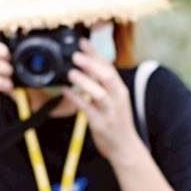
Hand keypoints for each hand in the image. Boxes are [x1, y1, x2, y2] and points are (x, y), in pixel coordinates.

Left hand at [63, 40, 143, 164]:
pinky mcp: (100, 124)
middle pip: (107, 76)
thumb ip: (104, 85)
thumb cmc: (117, 122)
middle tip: (75, 55)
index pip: (109, 67)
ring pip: (99, 92)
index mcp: (120, 90)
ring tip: (70, 72)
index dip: (96, 53)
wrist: (125, 148)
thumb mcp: (115, 101)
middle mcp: (117, 99)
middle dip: (91, 64)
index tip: (82, 42)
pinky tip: (65, 91)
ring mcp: (110, 112)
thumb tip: (88, 67)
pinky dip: (75, 98)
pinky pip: (87, 109)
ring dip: (84, 81)